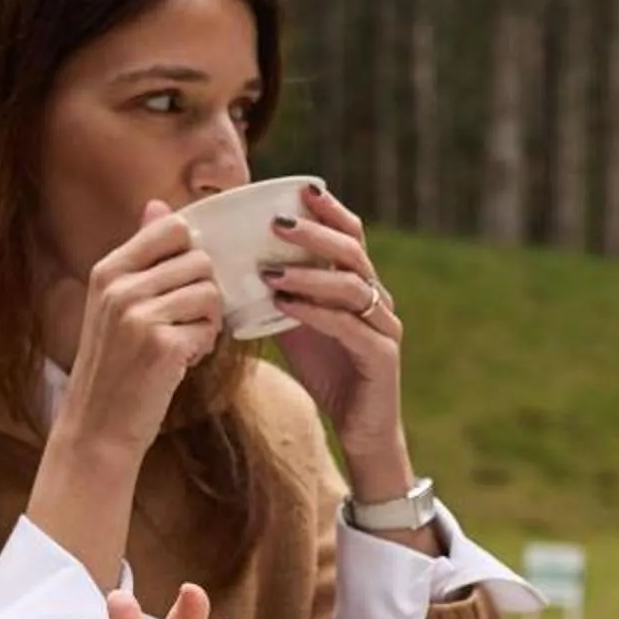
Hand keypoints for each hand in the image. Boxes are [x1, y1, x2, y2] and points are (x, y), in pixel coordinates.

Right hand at [45, 201, 226, 471]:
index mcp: (108, 270)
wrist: (97, 427)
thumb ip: (140, 255)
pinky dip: (204, 345)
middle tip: (183, 322)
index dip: (191, 252)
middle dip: (202, 292)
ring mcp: (140, 316)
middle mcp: (121, 288)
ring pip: (209, 292)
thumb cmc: (113, 365)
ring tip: (183, 341)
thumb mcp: (114, 303)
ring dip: (206, 320)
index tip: (183, 282)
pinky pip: (210, 326)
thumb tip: (158, 206)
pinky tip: (182, 361)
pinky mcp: (163, 346)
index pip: (171, 228)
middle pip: (199, 260)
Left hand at [263, 185, 406, 471]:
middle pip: (353, 252)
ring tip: (271, 270)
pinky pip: (349, 326)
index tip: (301, 189)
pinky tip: (285, 305)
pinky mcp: (381, 356)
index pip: (352, 236)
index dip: (331, 211)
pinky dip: (315, 312)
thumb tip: (235, 265)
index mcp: (359, 286)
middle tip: (277, 223)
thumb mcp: (297, 325)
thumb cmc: (328, 372)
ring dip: (309, 274)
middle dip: (316, 233)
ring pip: (351, 286)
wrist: (361, 429)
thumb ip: (279, 294)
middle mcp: (377, 299)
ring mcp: (383, 327)